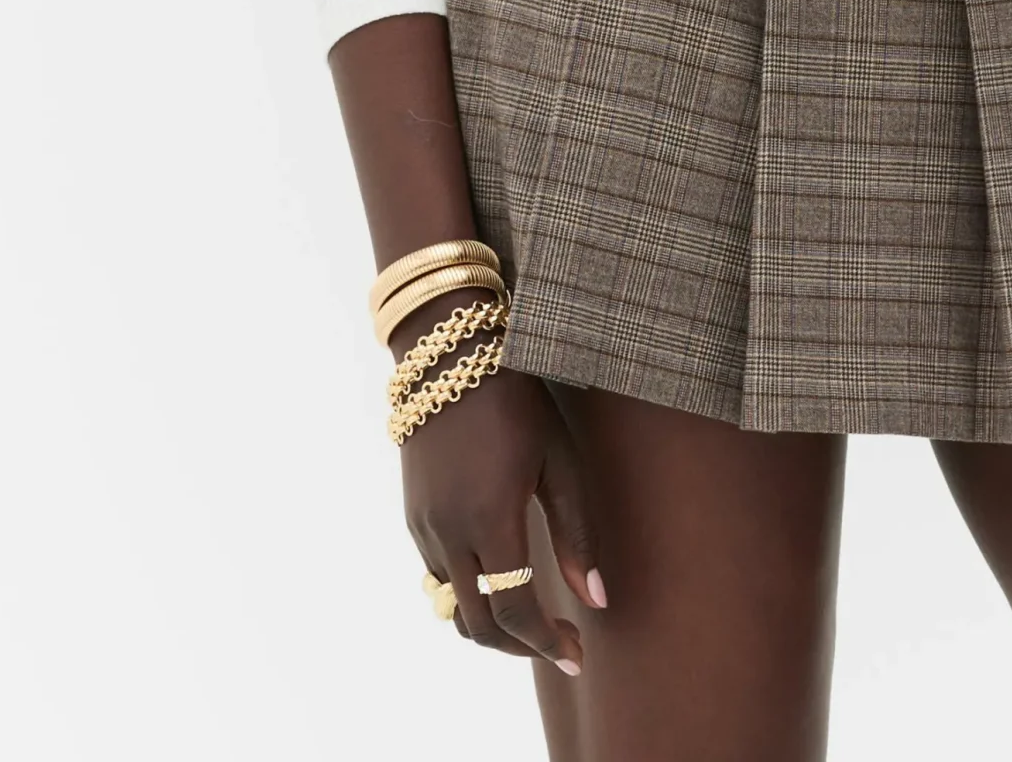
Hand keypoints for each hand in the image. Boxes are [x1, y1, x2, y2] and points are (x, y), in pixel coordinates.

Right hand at [396, 307, 605, 669]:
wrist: (448, 354)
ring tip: (534, 618)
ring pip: (453, 606)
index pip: (515, 611)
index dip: (546, 644)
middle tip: (559, 646)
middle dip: (519, 647)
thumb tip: (597, 600)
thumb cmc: (517, 399)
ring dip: (491, 623)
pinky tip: (500, 577)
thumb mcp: (560, 460)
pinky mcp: (413, 516)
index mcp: (489, 520)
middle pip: (478, 624)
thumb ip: (576, 534)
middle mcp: (448, 533)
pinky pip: (439, 576)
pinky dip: (469, 593)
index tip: (577, 658)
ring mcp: (424, 527)